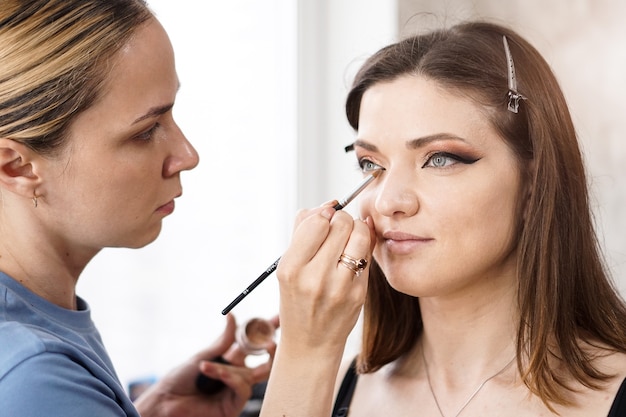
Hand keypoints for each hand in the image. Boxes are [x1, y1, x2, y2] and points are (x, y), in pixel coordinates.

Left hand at [134, 314, 275, 416]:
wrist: (166, 402)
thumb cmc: (180, 379)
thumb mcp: (203, 354)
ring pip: (252, 375)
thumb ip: (223, 340)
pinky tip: (215, 374)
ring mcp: (236, 390)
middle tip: (272, 342)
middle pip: (265, 362)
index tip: (279, 318)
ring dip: (232, 369)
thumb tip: (232, 316)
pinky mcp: (234, 405)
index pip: (254, 344)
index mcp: (231, 360)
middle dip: (272, 350)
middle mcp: (237, 374)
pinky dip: (229, 379)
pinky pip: (242, 388)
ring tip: (207, 367)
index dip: (267, 332)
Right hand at [276, 204, 373, 355]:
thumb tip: (328, 205)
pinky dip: (362, 248)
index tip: (323, 220)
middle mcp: (314, 278)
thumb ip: (303, 231)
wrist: (310, 342)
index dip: (323, 214)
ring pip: (360, 234)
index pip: (317, 222)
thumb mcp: (287, 267)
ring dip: (356, 229)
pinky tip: (354, 255)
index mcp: (291, 268)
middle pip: (341, 223)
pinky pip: (367, 254)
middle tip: (337, 229)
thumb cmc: (297, 298)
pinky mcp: (359, 293)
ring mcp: (340, 287)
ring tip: (348, 239)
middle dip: (341, 219)